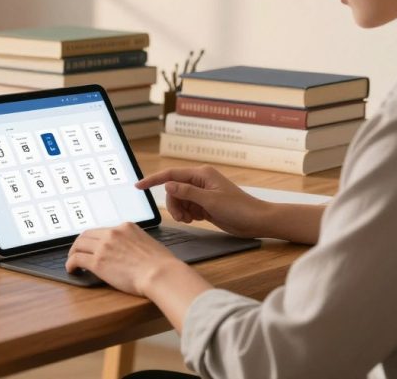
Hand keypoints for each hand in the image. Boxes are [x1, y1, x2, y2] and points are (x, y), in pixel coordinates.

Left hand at [65, 222, 186, 295]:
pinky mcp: (98, 262)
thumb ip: (135, 242)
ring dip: (73, 253)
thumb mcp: (149, 243)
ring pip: (78, 245)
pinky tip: (72, 270)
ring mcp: (104, 246)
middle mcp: (113, 233)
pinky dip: (70, 264)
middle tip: (77, 252)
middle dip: (80, 243)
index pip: (104, 230)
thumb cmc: (161, 264)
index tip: (93, 246)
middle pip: (87, 234)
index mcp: (126, 227)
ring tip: (72, 261)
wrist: (160, 274)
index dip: (95, 239)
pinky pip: (76, 259)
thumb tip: (130, 251)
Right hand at [135, 165, 269, 238]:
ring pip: (179, 200)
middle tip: (181, 217)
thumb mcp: (211, 201)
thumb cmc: (239, 208)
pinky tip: (196, 219)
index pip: (171, 175)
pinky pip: (187, 207)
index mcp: (201, 175)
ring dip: (180, 211)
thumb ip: (187, 193)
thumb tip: (168, 185)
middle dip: (173, 204)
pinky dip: (187, 214)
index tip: (139, 186)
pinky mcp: (204, 204)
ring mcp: (202, 193)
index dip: (153, 180)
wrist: (257, 221)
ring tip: (190, 220)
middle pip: (173, 190)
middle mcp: (200, 181)